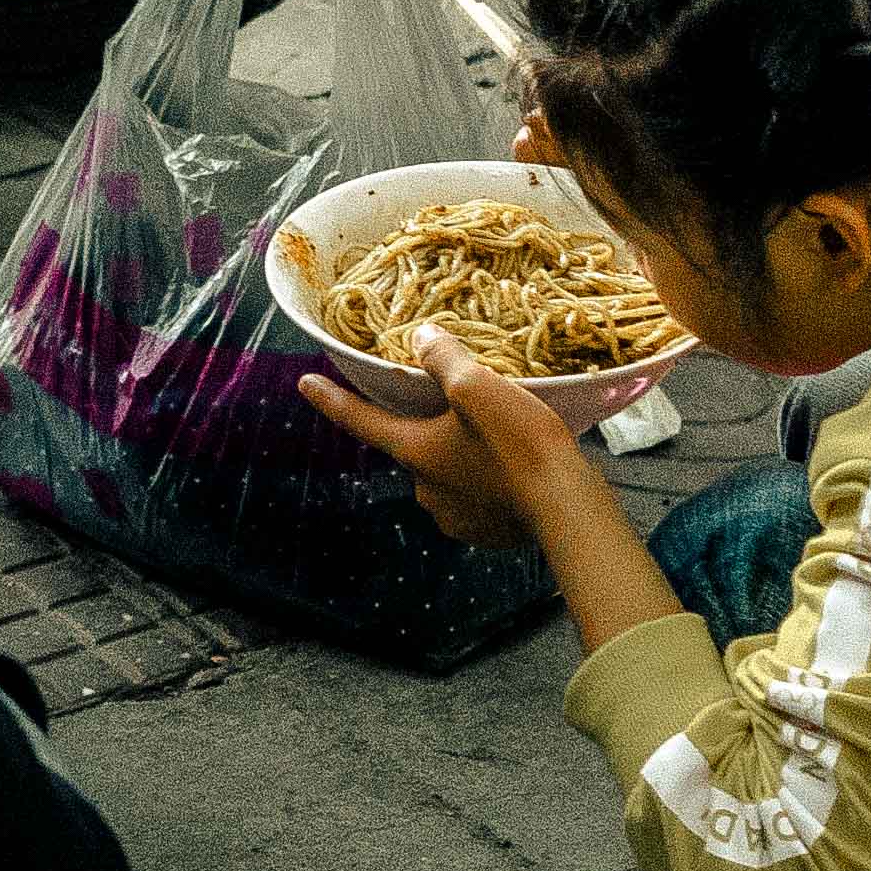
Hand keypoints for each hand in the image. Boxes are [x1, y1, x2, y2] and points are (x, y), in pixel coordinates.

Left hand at [299, 330, 595, 545]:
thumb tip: (421, 338)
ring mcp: (455, 517)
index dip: (331, 399)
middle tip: (463, 406)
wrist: (566, 505)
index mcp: (414, 452)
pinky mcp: (485, 532)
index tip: (305, 382)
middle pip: (413, 446)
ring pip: (447, 472)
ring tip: (498, 435)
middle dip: (429, 426)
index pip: (361, 420)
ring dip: (461, 454)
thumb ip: (443, 359)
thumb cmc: (518, 443)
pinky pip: (475, 496)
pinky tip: (512, 465)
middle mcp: (426, 490)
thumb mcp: (478, 386)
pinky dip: (485, 478)